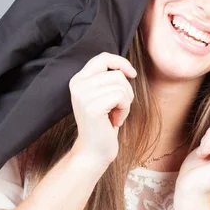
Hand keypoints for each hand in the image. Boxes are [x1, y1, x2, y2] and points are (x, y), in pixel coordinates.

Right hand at [69, 52, 136, 166]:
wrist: (93, 152)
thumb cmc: (103, 125)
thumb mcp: (103, 96)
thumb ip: (107, 79)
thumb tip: (125, 67)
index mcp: (78, 80)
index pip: (102, 57)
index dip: (120, 62)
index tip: (132, 74)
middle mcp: (77, 85)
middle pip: (116, 73)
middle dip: (126, 91)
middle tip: (118, 108)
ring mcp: (83, 95)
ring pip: (121, 85)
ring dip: (125, 102)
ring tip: (115, 115)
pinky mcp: (92, 106)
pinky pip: (121, 97)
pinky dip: (125, 110)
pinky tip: (116, 121)